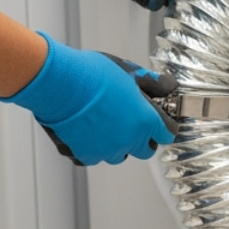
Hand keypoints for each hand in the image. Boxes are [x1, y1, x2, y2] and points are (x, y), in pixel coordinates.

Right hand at [0, 32, 177, 165]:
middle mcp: (128, 141)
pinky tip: (86, 129)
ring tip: (105, 122)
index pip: (168, 134)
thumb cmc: (93, 74)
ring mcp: (105, 151)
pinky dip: (92, 147)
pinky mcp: (83, 155)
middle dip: (143, 138)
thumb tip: (169, 86)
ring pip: (119, 155)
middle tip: (131, 120)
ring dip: (117, 144)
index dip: (164, 126)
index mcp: (145, 121)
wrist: (58, 83)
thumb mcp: (130, 72)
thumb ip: (154, 83)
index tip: (159, 120)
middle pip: (145, 150)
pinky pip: (93, 157)